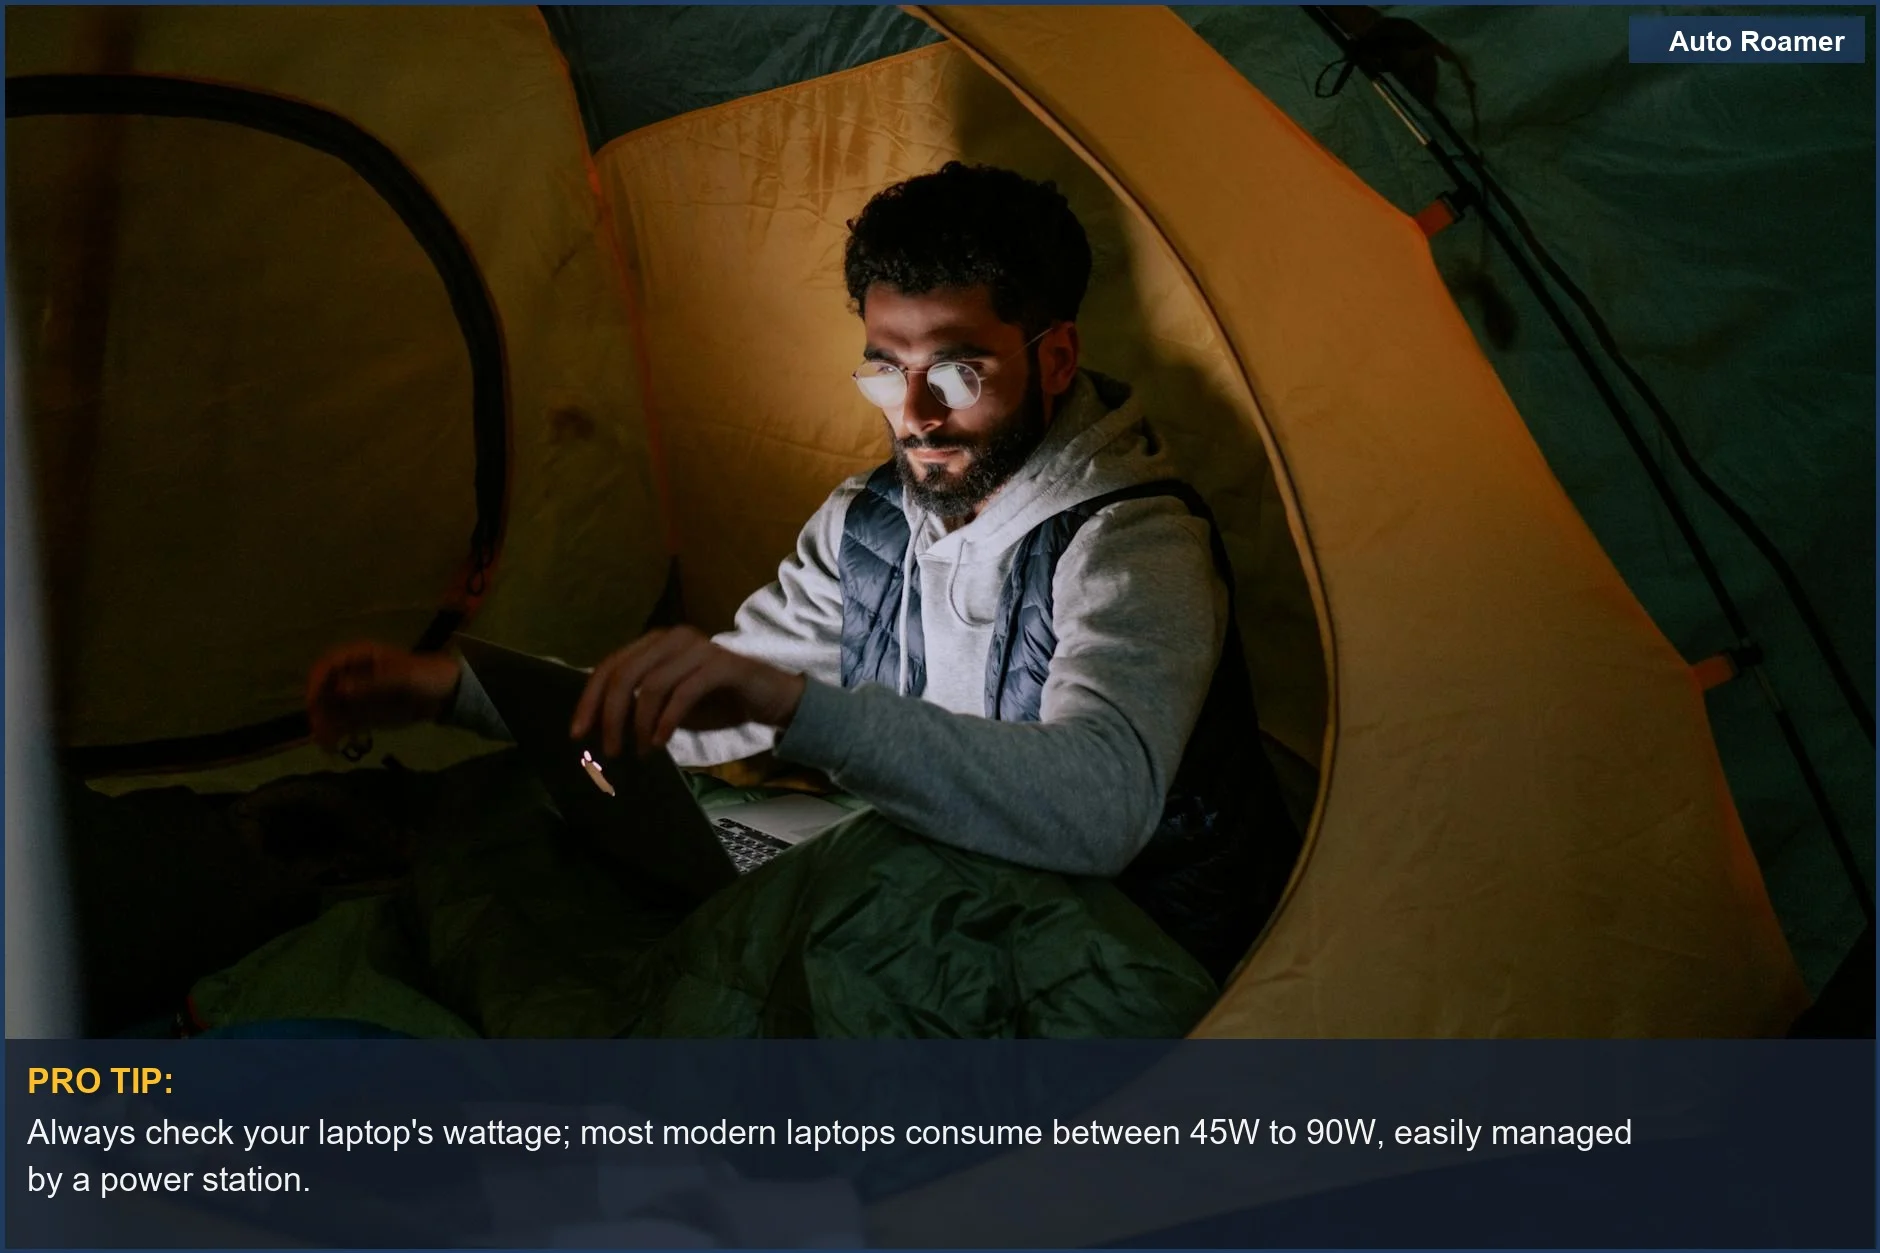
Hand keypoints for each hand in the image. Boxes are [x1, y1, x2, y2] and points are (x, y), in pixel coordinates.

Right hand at [305, 641, 462, 750]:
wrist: (446, 694)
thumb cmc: (427, 676)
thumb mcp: (404, 677)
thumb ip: (374, 683)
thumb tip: (341, 689)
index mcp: (360, 656)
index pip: (327, 665)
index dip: (317, 683)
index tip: (315, 703)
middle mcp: (351, 674)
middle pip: (323, 690)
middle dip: (319, 710)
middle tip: (321, 731)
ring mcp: (355, 695)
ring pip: (329, 710)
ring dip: (324, 726)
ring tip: (328, 746)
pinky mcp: (362, 714)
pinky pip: (341, 723)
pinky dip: (335, 734)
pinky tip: (335, 747)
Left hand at [570, 626, 806, 758]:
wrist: (769, 698)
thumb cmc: (716, 701)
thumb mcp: (668, 704)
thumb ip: (637, 705)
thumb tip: (597, 727)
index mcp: (655, 642)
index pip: (610, 666)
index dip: (589, 700)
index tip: (577, 734)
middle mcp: (673, 637)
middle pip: (624, 675)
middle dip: (610, 716)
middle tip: (610, 750)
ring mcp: (699, 647)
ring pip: (651, 685)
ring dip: (640, 724)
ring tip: (640, 751)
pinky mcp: (722, 664)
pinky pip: (684, 693)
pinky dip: (667, 721)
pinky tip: (661, 742)